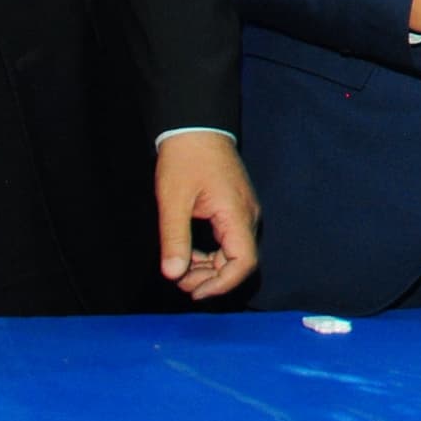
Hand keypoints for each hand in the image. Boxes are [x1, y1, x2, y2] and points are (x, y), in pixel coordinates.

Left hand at [155, 132, 260, 300]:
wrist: (196, 128)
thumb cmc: (185, 160)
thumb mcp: (173, 201)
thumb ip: (175, 239)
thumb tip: (173, 274)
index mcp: (236, 214)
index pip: (244, 263)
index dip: (221, 285)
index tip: (193, 292)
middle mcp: (247, 216)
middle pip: (240, 262)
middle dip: (211, 279)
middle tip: (179, 280)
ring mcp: (244, 212)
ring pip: (234, 253)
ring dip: (210, 268)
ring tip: (181, 268)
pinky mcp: (236, 209)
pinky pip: (230, 241)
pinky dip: (212, 254)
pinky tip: (191, 253)